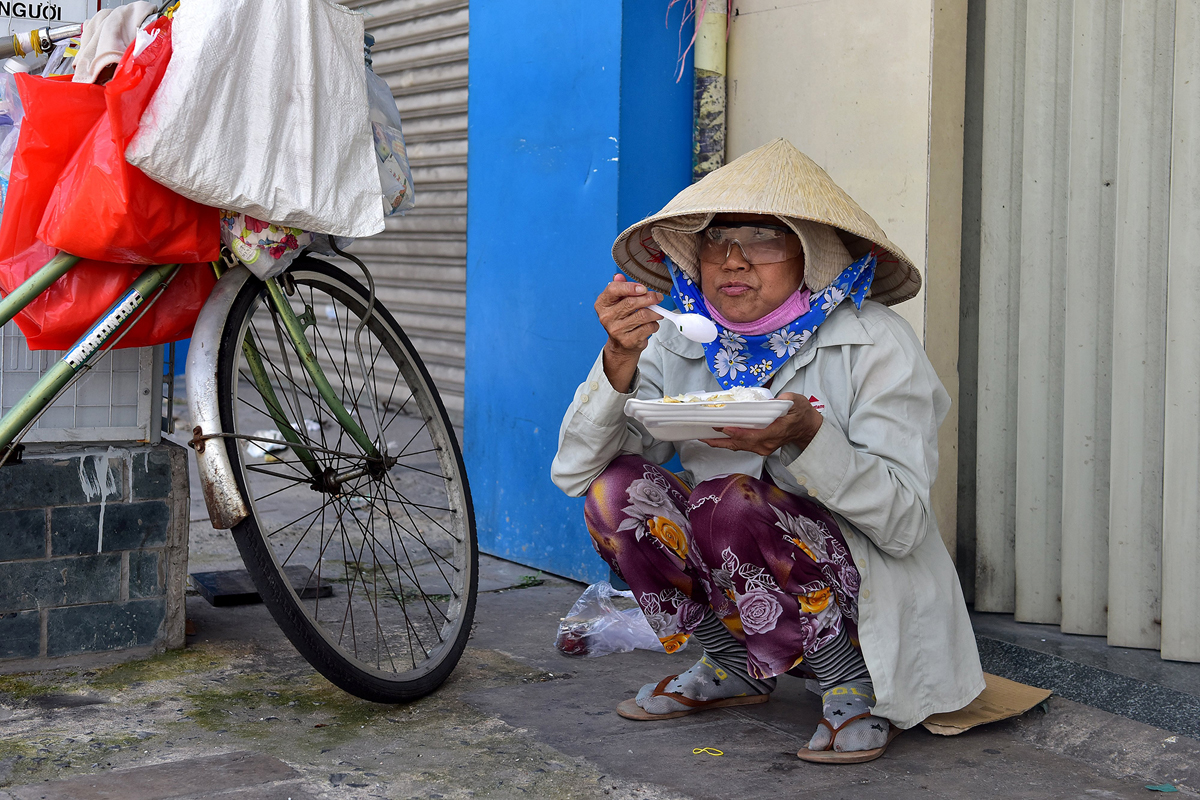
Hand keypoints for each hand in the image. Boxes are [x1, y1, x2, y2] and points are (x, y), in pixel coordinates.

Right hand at [595, 274, 662, 391]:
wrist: (620, 345)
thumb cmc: (620, 319)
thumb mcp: (617, 301)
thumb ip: (620, 287)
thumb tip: (619, 276)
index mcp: (602, 304)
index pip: (613, 290)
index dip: (630, 287)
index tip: (643, 288)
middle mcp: (606, 317)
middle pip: (631, 303)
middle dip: (649, 298)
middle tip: (658, 298)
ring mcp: (617, 330)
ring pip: (643, 316)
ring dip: (655, 312)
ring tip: (657, 312)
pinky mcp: (628, 340)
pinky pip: (648, 328)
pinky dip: (654, 324)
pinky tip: (651, 323)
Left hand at [700, 392, 823, 455]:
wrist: (807, 428)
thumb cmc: (801, 414)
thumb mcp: (798, 402)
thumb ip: (787, 400)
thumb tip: (775, 401)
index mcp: (777, 431)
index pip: (756, 435)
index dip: (740, 433)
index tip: (726, 428)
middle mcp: (768, 442)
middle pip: (742, 443)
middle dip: (723, 440)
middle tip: (705, 435)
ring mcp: (763, 447)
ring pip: (740, 446)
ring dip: (722, 443)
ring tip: (705, 438)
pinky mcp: (759, 446)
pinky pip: (741, 446)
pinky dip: (728, 442)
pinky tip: (716, 439)